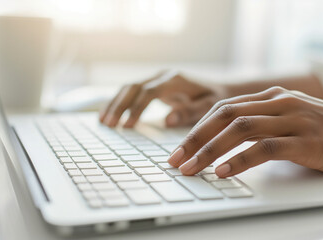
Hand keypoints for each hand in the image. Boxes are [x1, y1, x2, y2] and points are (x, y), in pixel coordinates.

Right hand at [100, 70, 226, 127]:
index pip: (150, 92)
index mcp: (176, 80)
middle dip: (119, 106)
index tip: (127, 126)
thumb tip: (167, 120)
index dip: (137, 108)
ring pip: (129, 88)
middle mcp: (163, 76)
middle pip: (134, 87)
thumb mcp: (210, 106)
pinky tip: (108, 115)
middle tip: (109, 125)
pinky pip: (131, 92)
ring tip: (104, 122)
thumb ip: (191, 112)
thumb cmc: (215, 99)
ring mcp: (156, 80)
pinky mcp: (152, 86)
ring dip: (115, 104)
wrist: (218, 89)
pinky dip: (118, 103)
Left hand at [168, 86, 322, 176]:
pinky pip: (265, 147)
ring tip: (191, 169)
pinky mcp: (306, 140)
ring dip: (210, 150)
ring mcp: (293, 119)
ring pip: (240, 129)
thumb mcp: (292, 121)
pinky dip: (241, 159)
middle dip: (195, 138)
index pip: (224, 108)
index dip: (197, 128)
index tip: (180, 148)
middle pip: (225, 116)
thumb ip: (265, 126)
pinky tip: (224, 172)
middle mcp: (280, 103)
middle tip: (175, 160)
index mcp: (273, 98)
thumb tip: (229, 146)